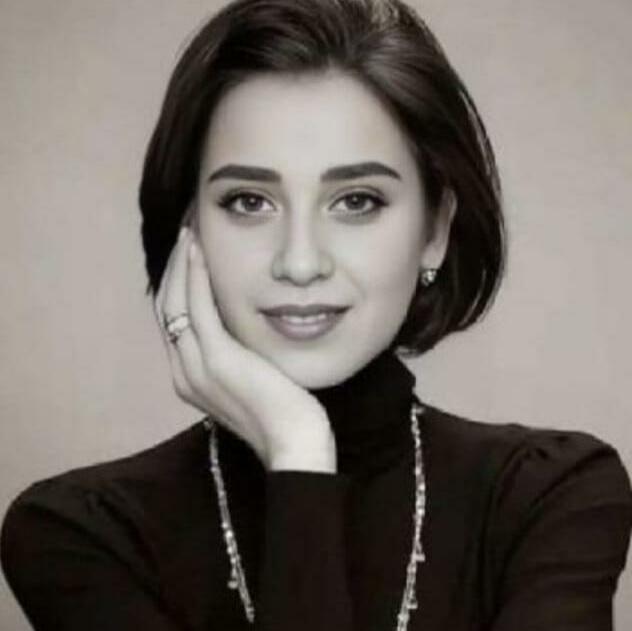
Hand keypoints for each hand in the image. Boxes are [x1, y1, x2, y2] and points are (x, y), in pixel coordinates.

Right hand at [154, 224, 336, 472]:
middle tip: (186, 233)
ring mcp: (196, 367)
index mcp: (189, 376)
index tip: (189, 252)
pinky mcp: (218, 360)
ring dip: (181, 264)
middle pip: (167, 306)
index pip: (174, 319)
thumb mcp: (250, 378)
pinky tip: (201, 252)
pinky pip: (198, 308)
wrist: (294, 444)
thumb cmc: (283, 413)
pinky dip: (196, 277)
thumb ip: (234, 355)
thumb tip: (239, 327)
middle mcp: (184, 371)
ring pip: (175, 302)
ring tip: (189, 233)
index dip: (178, 282)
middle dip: (175, 266)